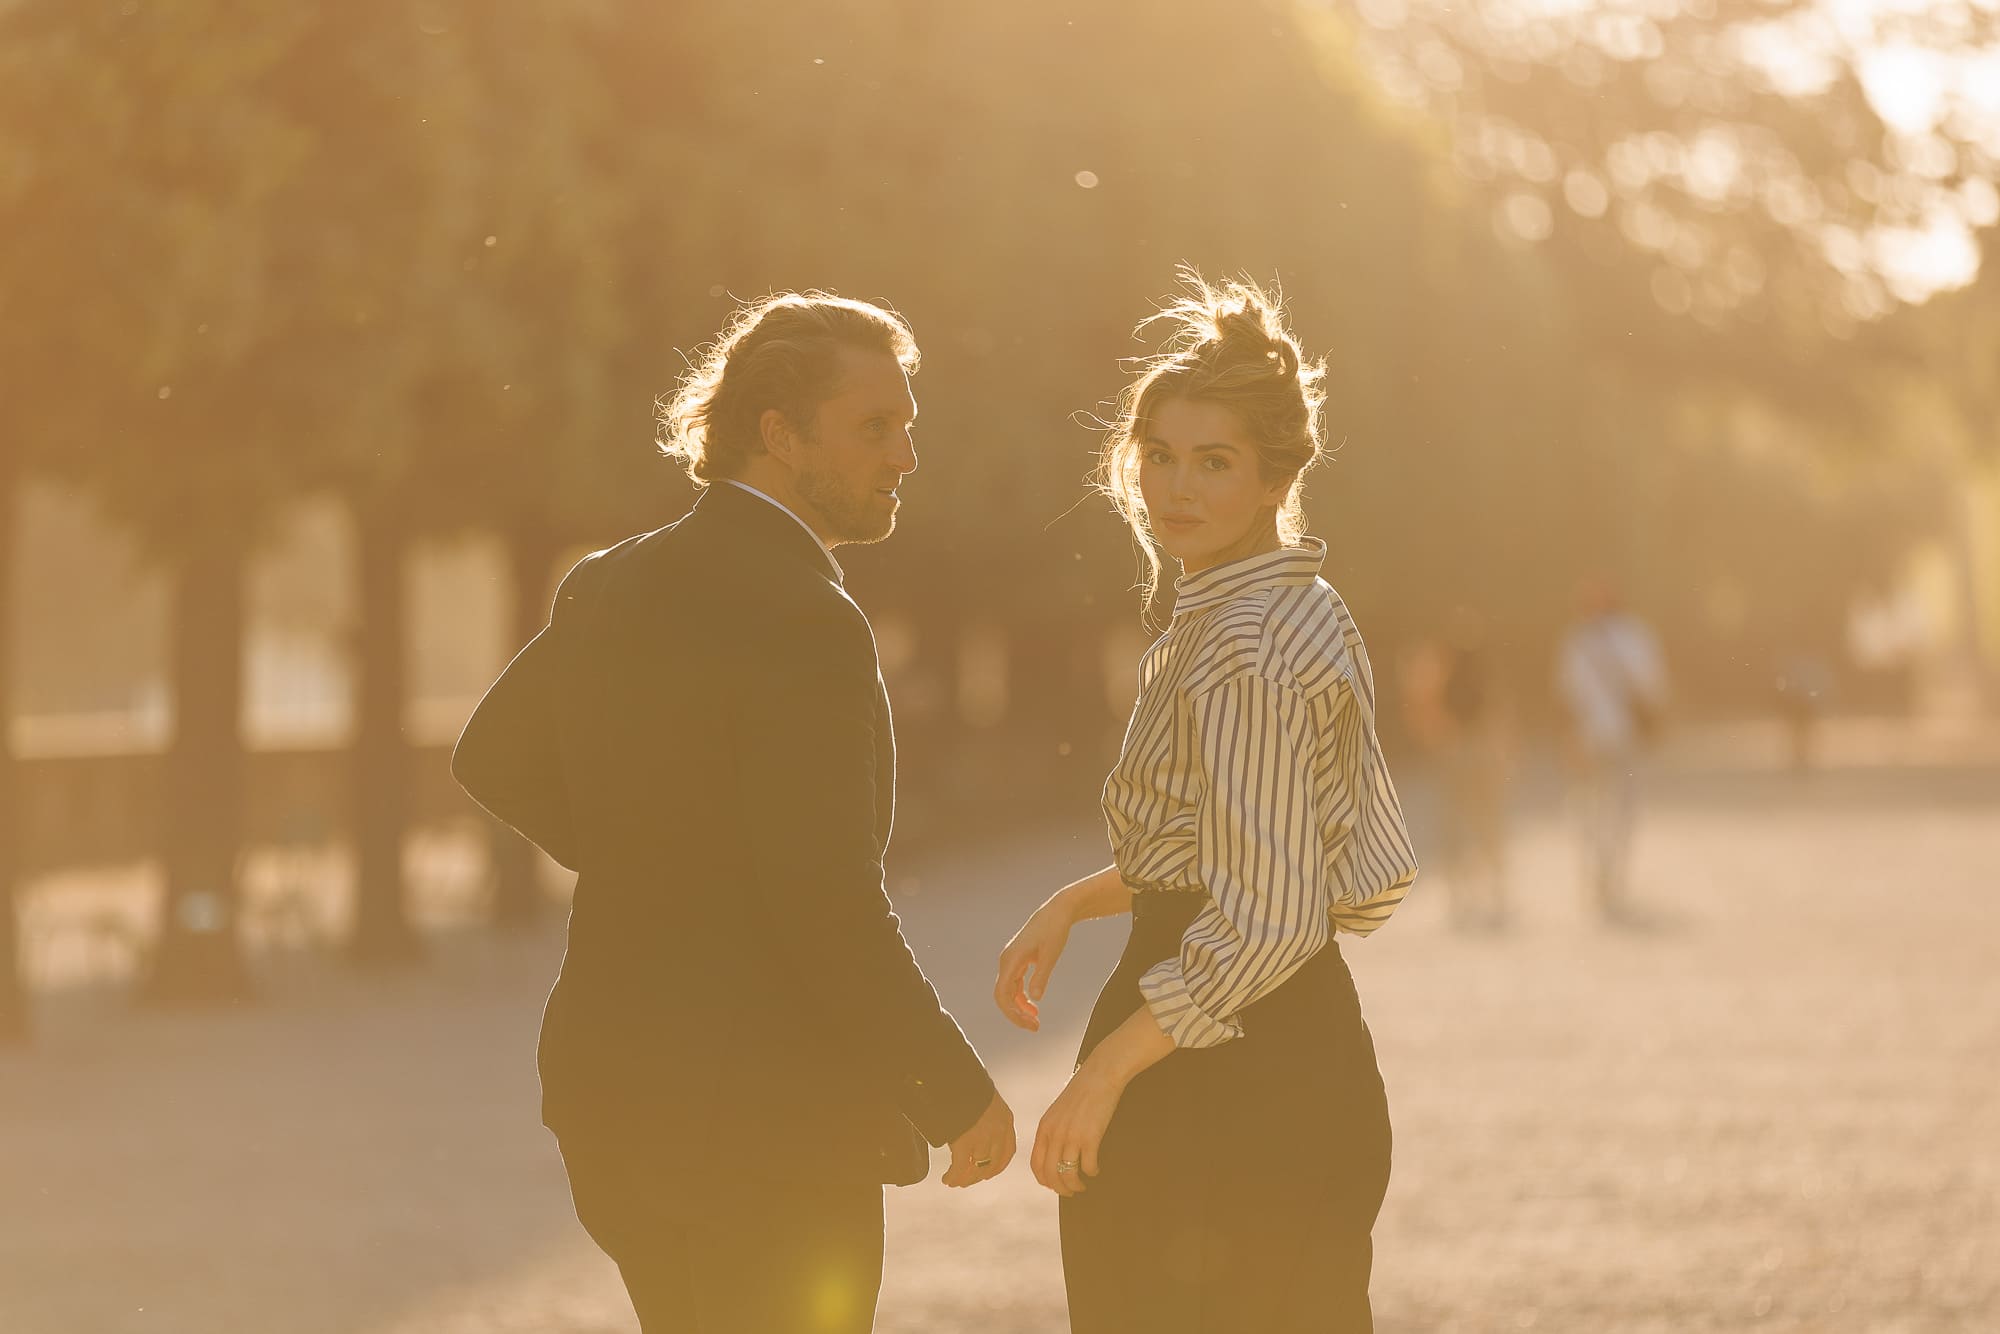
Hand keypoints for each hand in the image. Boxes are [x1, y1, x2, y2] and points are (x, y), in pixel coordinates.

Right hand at [942, 1091, 1015, 1187]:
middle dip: (979, 1176)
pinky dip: (954, 1177)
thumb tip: (973, 1130)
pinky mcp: (966, 1142)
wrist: (953, 1075)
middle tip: (967, 1181)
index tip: (988, 1174)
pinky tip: (947, 1179)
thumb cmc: (964, 1085)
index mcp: (1006, 1119)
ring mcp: (983, 1137)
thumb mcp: (983, 1101)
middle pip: (993, 1164)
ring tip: (954, 1182)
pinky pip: (961, 1168)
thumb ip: (984, 1118)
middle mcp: (999, 1130)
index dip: (998, 1166)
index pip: (1008, 1151)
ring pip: (978, 1169)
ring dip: (966, 1179)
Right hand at [994, 898, 1073, 1030]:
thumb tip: (1035, 999)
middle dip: (1016, 1015)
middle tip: (1035, 1028)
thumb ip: (1041, 976)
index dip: (1012, 1013)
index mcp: (1011, 960)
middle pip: (1003, 996)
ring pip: (1008, 992)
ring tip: (1036, 1023)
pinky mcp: (1018, 961)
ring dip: (1019, 1009)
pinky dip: (1022, 999)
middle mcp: (1006, 961)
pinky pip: (1015, 985)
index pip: (1002, 994)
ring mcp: (1011, 961)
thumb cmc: (1055, 931)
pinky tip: (1034, 1008)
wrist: (1057, 912)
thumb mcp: (1051, 955)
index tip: (1029, 1024)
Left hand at [1031, 1063, 1125, 1197]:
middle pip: (1051, 1174)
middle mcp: (1054, 1134)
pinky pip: (1088, 1166)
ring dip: (1075, 1185)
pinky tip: (1096, 1169)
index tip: (1054, 1185)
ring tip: (1083, 1185)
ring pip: (1068, 1174)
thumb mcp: (1058, 1111)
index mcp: (1044, 1128)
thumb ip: (1054, 1130)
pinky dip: (1092, 1172)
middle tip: (1071, 1192)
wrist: (1100, 1075)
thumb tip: (1056, 1154)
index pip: (1036, 1164)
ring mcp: (1071, 1136)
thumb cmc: (1082, 1092)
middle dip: (1060, 1189)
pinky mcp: (1090, 1137)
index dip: (1044, 1180)